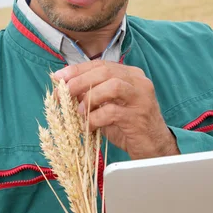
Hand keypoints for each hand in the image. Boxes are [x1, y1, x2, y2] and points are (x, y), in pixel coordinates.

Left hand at [53, 61, 178, 159]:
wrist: (154, 148)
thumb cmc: (128, 127)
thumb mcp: (108, 106)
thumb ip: (92, 95)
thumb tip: (65, 89)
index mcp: (130, 75)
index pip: (101, 64)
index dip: (77, 69)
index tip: (58, 77)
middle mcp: (138, 81)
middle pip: (105, 71)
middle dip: (80, 80)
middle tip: (63, 93)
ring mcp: (140, 98)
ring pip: (112, 86)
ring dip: (89, 97)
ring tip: (78, 111)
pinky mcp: (138, 116)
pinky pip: (112, 112)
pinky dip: (95, 118)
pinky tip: (89, 126)